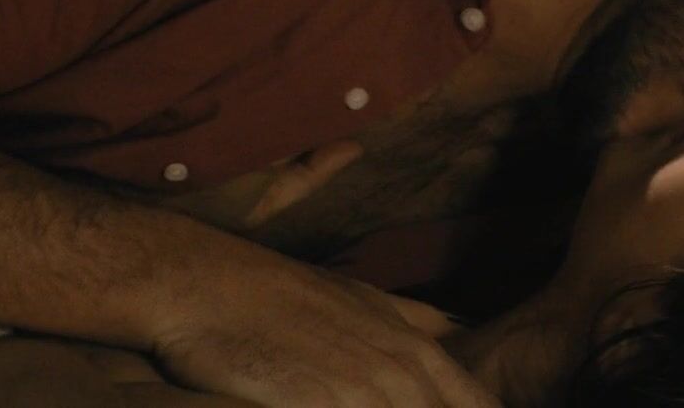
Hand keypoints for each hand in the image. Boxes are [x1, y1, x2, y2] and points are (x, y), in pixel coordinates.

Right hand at [152, 267, 498, 407]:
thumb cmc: (286, 293)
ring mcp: (362, 393)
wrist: (210, 286)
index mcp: (416, 348)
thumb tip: (460, 327)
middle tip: (386, 406)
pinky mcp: (320, 405)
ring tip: (354, 406)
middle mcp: (399, 372)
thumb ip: (417, 319)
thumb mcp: (366, 297)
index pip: (474, 402)